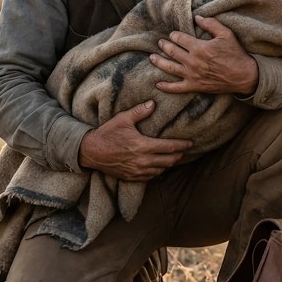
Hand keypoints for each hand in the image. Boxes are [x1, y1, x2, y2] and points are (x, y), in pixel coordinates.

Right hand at [78, 100, 192, 181]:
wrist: (90, 152)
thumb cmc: (107, 133)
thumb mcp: (122, 119)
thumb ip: (139, 112)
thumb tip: (153, 104)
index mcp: (143, 146)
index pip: (169, 147)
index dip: (182, 145)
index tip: (190, 143)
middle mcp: (142, 161)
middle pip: (168, 161)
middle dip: (178, 155)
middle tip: (184, 150)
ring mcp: (137, 171)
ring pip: (160, 170)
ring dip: (168, 164)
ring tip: (173, 157)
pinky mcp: (131, 177)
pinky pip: (150, 177)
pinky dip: (157, 171)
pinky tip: (158, 166)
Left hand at [151, 15, 257, 95]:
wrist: (244, 76)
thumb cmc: (235, 54)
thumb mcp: (226, 34)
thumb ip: (211, 24)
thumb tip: (197, 17)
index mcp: (199, 47)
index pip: (180, 39)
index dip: (174, 35)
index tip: (172, 35)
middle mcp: (192, 61)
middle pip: (172, 51)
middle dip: (164, 46)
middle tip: (159, 43)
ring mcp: (192, 75)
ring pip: (170, 68)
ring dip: (159, 62)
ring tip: (152, 57)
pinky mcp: (194, 86)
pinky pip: (176, 88)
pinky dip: (166, 86)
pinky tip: (157, 84)